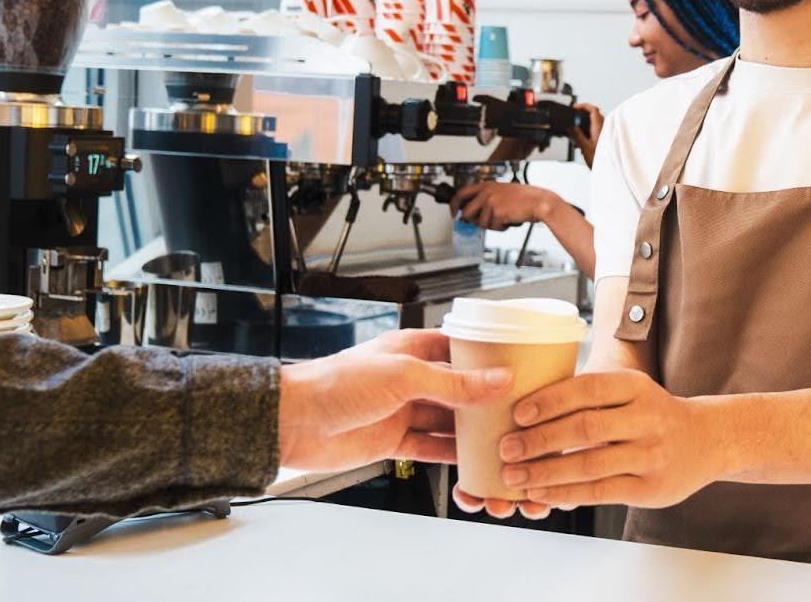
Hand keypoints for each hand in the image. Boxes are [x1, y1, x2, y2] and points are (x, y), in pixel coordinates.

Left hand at [277, 329, 511, 470]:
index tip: (519, 371)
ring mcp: (402, 410)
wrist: (291, 421)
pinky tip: (473, 461)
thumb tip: (497, 380)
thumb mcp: (404, 377)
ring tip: (503, 439)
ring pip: (448, 421)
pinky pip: (430, 448)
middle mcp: (411, 378)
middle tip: (519, 412)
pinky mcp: (393, 441)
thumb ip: (454, 383)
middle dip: (486, 401)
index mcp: (413, 348)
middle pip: (459, 390)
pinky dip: (451, 455)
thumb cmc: (336, 384)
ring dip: (472, 431)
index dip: (489, 361)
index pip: (461, 350)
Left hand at [450, 181, 555, 230]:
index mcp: (487, 185)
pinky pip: (493, 227)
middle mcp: (487, 192)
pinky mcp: (498, 213)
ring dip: (492, 225)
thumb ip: (486, 199)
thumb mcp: (502, 192)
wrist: (540, 202)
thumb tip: (472, 213)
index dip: (454, 205)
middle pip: (467, 212)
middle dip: (472, 221)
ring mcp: (492, 203)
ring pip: (481, 223)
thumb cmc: (525, 198)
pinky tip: (510, 220)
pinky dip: (501, 227)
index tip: (454, 213)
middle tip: (479, 223)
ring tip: (504, 218)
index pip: (461, 193)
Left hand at [459, 370, 721, 514]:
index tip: (518, 413)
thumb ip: (590, 396)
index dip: (550, 400)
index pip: (589, 389)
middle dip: (540, 439)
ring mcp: (652, 455)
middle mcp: (648, 418)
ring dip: (547, 472)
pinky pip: (601, 492)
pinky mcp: (651, 488)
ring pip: (591, 465)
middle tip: (506, 448)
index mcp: (637, 387)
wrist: (706, 441)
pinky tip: (543, 493)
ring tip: (515, 476)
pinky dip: (567, 494)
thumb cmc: (651, 414)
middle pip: (586, 428)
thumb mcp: (630, 392)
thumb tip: (526, 407)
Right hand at [570, 103, 603, 168]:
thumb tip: (569, 125)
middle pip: (592, 116)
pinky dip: (585, 134)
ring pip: (592, 125)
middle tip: (571, 118)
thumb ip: (576, 134)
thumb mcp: (584, 147)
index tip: (574, 107)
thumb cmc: (601, 161)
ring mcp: (603, 135)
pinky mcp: (602, 141)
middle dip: (580, 117)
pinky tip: (579, 144)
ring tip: (573, 134)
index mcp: (600, 127)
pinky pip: (593, 132)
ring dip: (582, 127)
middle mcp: (603, 129)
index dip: (583, 106)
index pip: (593, 109)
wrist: (610, 172)